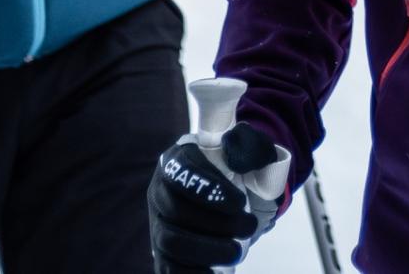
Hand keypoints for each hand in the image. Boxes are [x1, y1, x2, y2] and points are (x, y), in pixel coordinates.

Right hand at [149, 122, 286, 273]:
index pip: (182, 171)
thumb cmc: (242, 175)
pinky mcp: (162, 254)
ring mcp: (158, 224)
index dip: (209, 188)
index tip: (240, 202)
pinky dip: (194, 272)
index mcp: (177, 159)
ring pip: (170, 242)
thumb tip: (243, 149)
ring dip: (208, 249)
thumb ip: (250, 147)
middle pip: (175, 210)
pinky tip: (216, 271)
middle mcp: (160, 191)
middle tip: (249, 226)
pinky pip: (169, 268)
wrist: (238, 205)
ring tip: (238, 251)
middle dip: (217, 222)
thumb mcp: (251, 155)